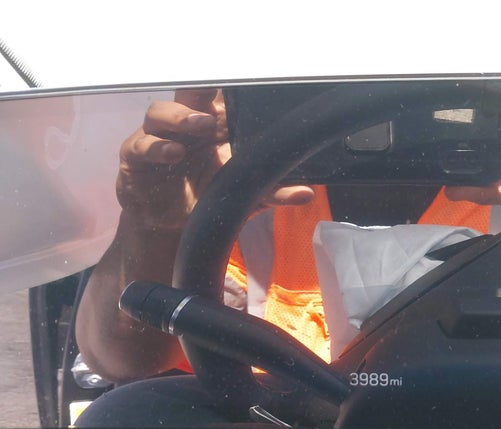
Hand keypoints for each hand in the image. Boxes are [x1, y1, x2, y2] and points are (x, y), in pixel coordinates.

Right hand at [116, 89, 312, 229]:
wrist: (175, 229)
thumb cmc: (210, 198)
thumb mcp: (247, 197)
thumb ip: (274, 192)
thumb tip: (306, 194)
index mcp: (213, 126)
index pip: (217, 95)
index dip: (224, 81)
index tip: (242, 70)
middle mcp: (185, 125)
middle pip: (188, 95)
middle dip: (200, 88)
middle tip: (219, 91)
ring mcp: (157, 138)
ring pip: (159, 113)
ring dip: (179, 117)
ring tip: (200, 126)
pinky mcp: (136, 158)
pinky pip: (140, 146)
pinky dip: (156, 148)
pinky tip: (173, 154)